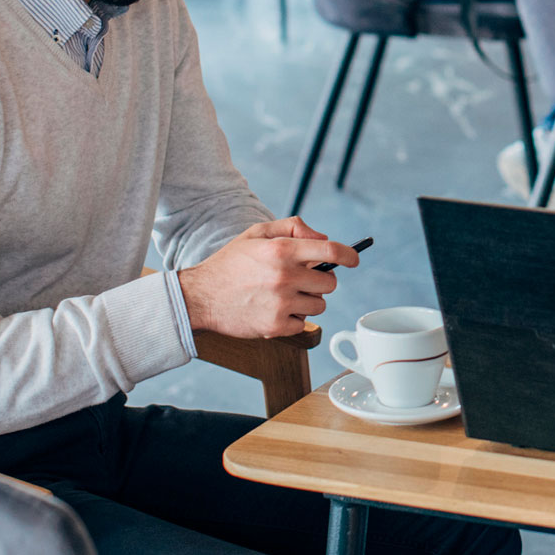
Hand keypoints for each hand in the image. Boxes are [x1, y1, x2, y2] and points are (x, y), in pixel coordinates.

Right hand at [177, 217, 357, 338]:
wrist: (200, 297)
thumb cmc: (230, 263)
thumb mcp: (257, 233)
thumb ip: (293, 228)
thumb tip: (322, 238)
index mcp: (282, 251)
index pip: (331, 252)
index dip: (349, 255)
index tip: (354, 259)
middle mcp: (284, 277)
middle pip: (329, 283)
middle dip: (321, 281)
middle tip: (303, 280)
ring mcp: (280, 304)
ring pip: (319, 305)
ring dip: (308, 301)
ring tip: (285, 295)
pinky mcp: (274, 327)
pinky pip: (303, 324)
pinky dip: (294, 319)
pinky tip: (275, 309)